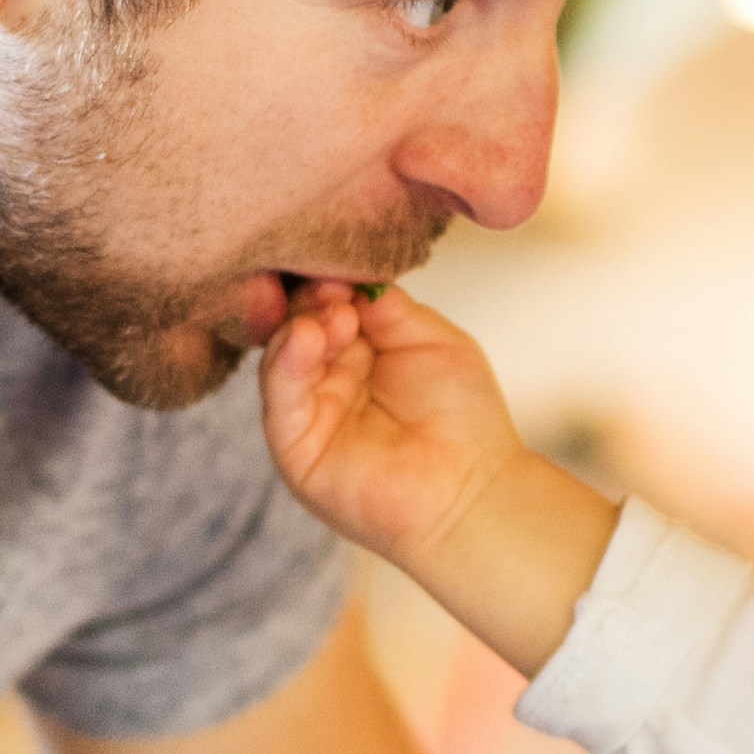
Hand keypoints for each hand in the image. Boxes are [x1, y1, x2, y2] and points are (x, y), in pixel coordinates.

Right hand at [256, 282, 619, 674]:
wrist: (474, 490)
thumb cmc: (462, 418)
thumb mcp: (427, 339)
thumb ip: (385, 307)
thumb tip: (346, 274)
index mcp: (356, 354)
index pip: (324, 305)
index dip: (327, 282)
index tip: (340, 264)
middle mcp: (326, 382)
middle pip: (297, 326)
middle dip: (312, 302)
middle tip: (333, 289)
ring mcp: (309, 415)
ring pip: (282, 360)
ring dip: (301, 327)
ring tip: (330, 316)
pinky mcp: (295, 451)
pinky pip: (279, 401)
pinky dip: (287, 363)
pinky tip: (306, 336)